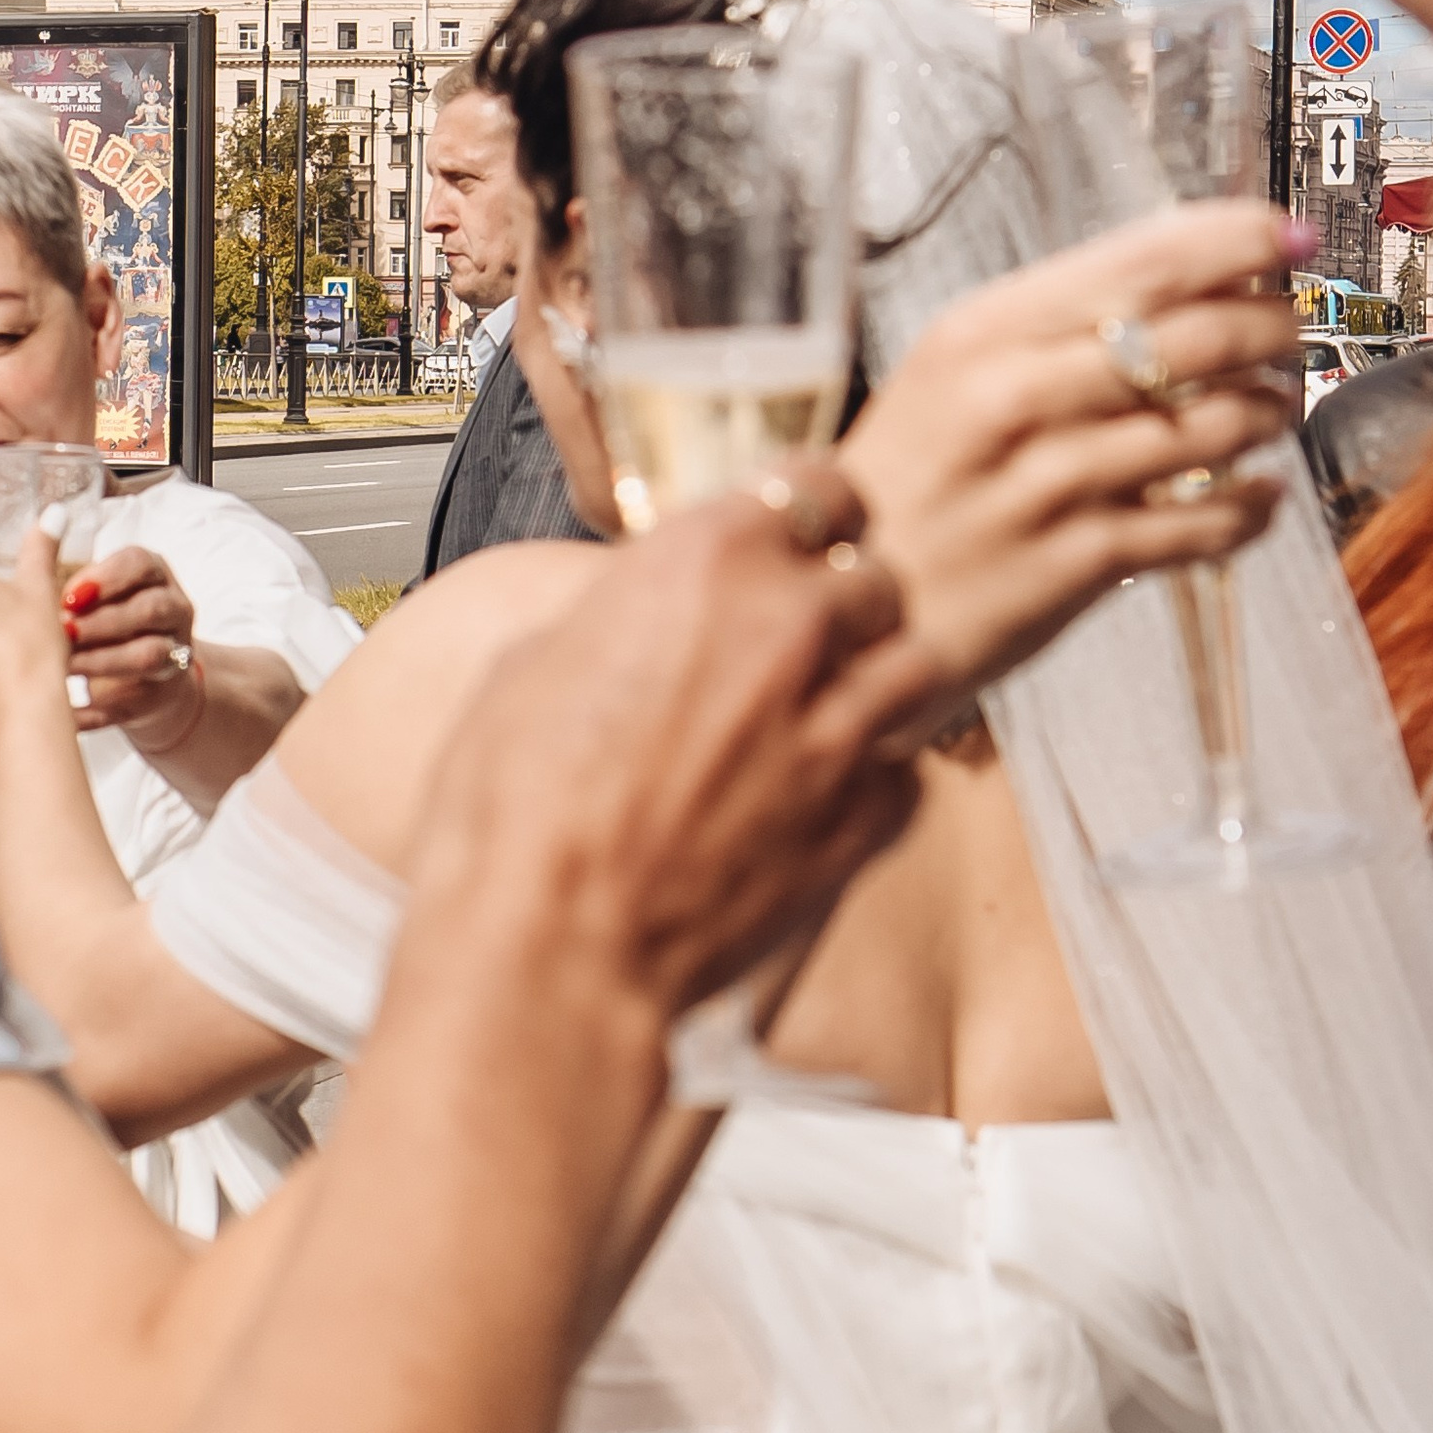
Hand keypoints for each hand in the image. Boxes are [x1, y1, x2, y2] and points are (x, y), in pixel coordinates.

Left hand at [64, 548, 202, 751]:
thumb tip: (31, 585)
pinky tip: (67, 711)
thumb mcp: (93, 597)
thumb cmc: (105, 624)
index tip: (69, 598)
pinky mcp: (159, 696)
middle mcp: (173, 610)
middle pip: (150, 609)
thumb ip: (71, 589)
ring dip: (102, 662)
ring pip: (149, 655)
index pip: (140, 564)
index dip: (106, 579)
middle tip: (62, 633)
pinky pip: (133, 702)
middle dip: (103, 622)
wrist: (142, 678)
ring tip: (62, 668)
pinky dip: (97, 710)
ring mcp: (174, 654)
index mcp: (154, 576)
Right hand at [412, 468, 926, 1035]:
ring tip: (829, 709)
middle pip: (876, 578)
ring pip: (918, 664)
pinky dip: (876, 776)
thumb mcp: (535, 663)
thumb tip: (638, 613)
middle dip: (845, 601)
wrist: (549, 947)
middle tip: (802, 638)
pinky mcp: (863, 820)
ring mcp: (839, 726)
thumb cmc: (514, 814)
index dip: (814, 512)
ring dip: (878, 679)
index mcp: (706, 563)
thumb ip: (622, 614)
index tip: (803, 533)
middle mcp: (789, 629)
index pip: (820, 485)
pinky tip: (822, 794)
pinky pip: (906, 770)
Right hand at [839, 200, 1298, 695]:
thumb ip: (1054, 330)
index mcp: (981, 333)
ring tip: (1274, 412)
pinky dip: (1248, 508)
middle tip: (1292, 333)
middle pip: (1189, 338)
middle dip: (1269, 327)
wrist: (836, 606)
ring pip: (1208, 430)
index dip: (1237, 240)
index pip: (1139, 261)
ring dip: (1266, 414)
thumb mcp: (950, 375)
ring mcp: (1043, 486)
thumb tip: (1187, 282)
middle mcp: (1011, 398)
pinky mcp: (1071, 568)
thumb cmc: (907, 483)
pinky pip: (1198, 525)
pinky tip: (1258, 500)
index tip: (1293, 234)